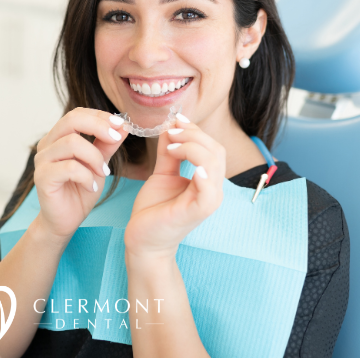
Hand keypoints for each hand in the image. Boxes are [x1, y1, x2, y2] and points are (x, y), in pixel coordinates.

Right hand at [33, 108, 128, 238]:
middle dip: (98, 126)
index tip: (121, 125)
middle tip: (116, 139)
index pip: (77, 114)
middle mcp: (47, 144)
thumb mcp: (99, 164)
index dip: (100, 116)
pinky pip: (69, 168)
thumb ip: (107, 145)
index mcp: (59, 137)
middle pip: (71, 120)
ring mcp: (42, 160)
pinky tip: (92, 187)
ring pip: (72, 143)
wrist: (65, 221)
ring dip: (95, 157)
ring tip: (103, 173)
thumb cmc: (80, 191)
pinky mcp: (42, 177)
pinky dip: (86, 176)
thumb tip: (124, 126)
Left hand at [124, 115, 225, 258]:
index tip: (175, 120)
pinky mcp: (198, 212)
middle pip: (216, 150)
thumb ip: (169, 153)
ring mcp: (208, 201)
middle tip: (171, 132)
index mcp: (207, 180)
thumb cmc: (154, 210)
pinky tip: (191, 167)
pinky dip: (203, 174)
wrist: (143, 239)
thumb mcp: (162, 174)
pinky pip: (209, 191)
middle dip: (194, 135)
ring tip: (172, 146)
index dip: (195, 130)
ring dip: (193, 148)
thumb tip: (171, 127)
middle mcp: (213, 189)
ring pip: (214, 164)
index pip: (212, 147)